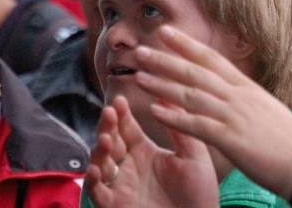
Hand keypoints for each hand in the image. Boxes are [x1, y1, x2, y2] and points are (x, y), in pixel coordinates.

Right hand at [84, 95, 218, 207]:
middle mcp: (129, 165)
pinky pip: (96, 192)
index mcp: (144, 151)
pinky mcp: (115, 205)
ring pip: (99, 162)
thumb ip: (180, 127)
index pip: (127, 126)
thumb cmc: (199, 192)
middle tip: (108, 113)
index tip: (119, 100)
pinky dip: (92, 180)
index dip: (121, 113)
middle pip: (110, 140)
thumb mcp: (194, 155)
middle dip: (107, 126)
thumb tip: (167, 95)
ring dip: (99, 150)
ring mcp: (120, 185)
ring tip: (107, 140)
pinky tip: (96, 169)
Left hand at [133, 26, 291, 200]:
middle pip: (195, 72)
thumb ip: (248, 98)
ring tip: (138, 77)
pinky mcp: (232, 140)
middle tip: (139, 50)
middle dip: (165, 59)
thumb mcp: (268, 110)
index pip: (212, 58)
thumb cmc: (291, 143)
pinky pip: (197, 125)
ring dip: (162, 84)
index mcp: (247, 88)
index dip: (186, 44)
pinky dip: (175, 117)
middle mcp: (239, 96)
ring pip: (191, 95)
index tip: (165, 31)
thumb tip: (237, 89)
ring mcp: (234, 116)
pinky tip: (155, 111)